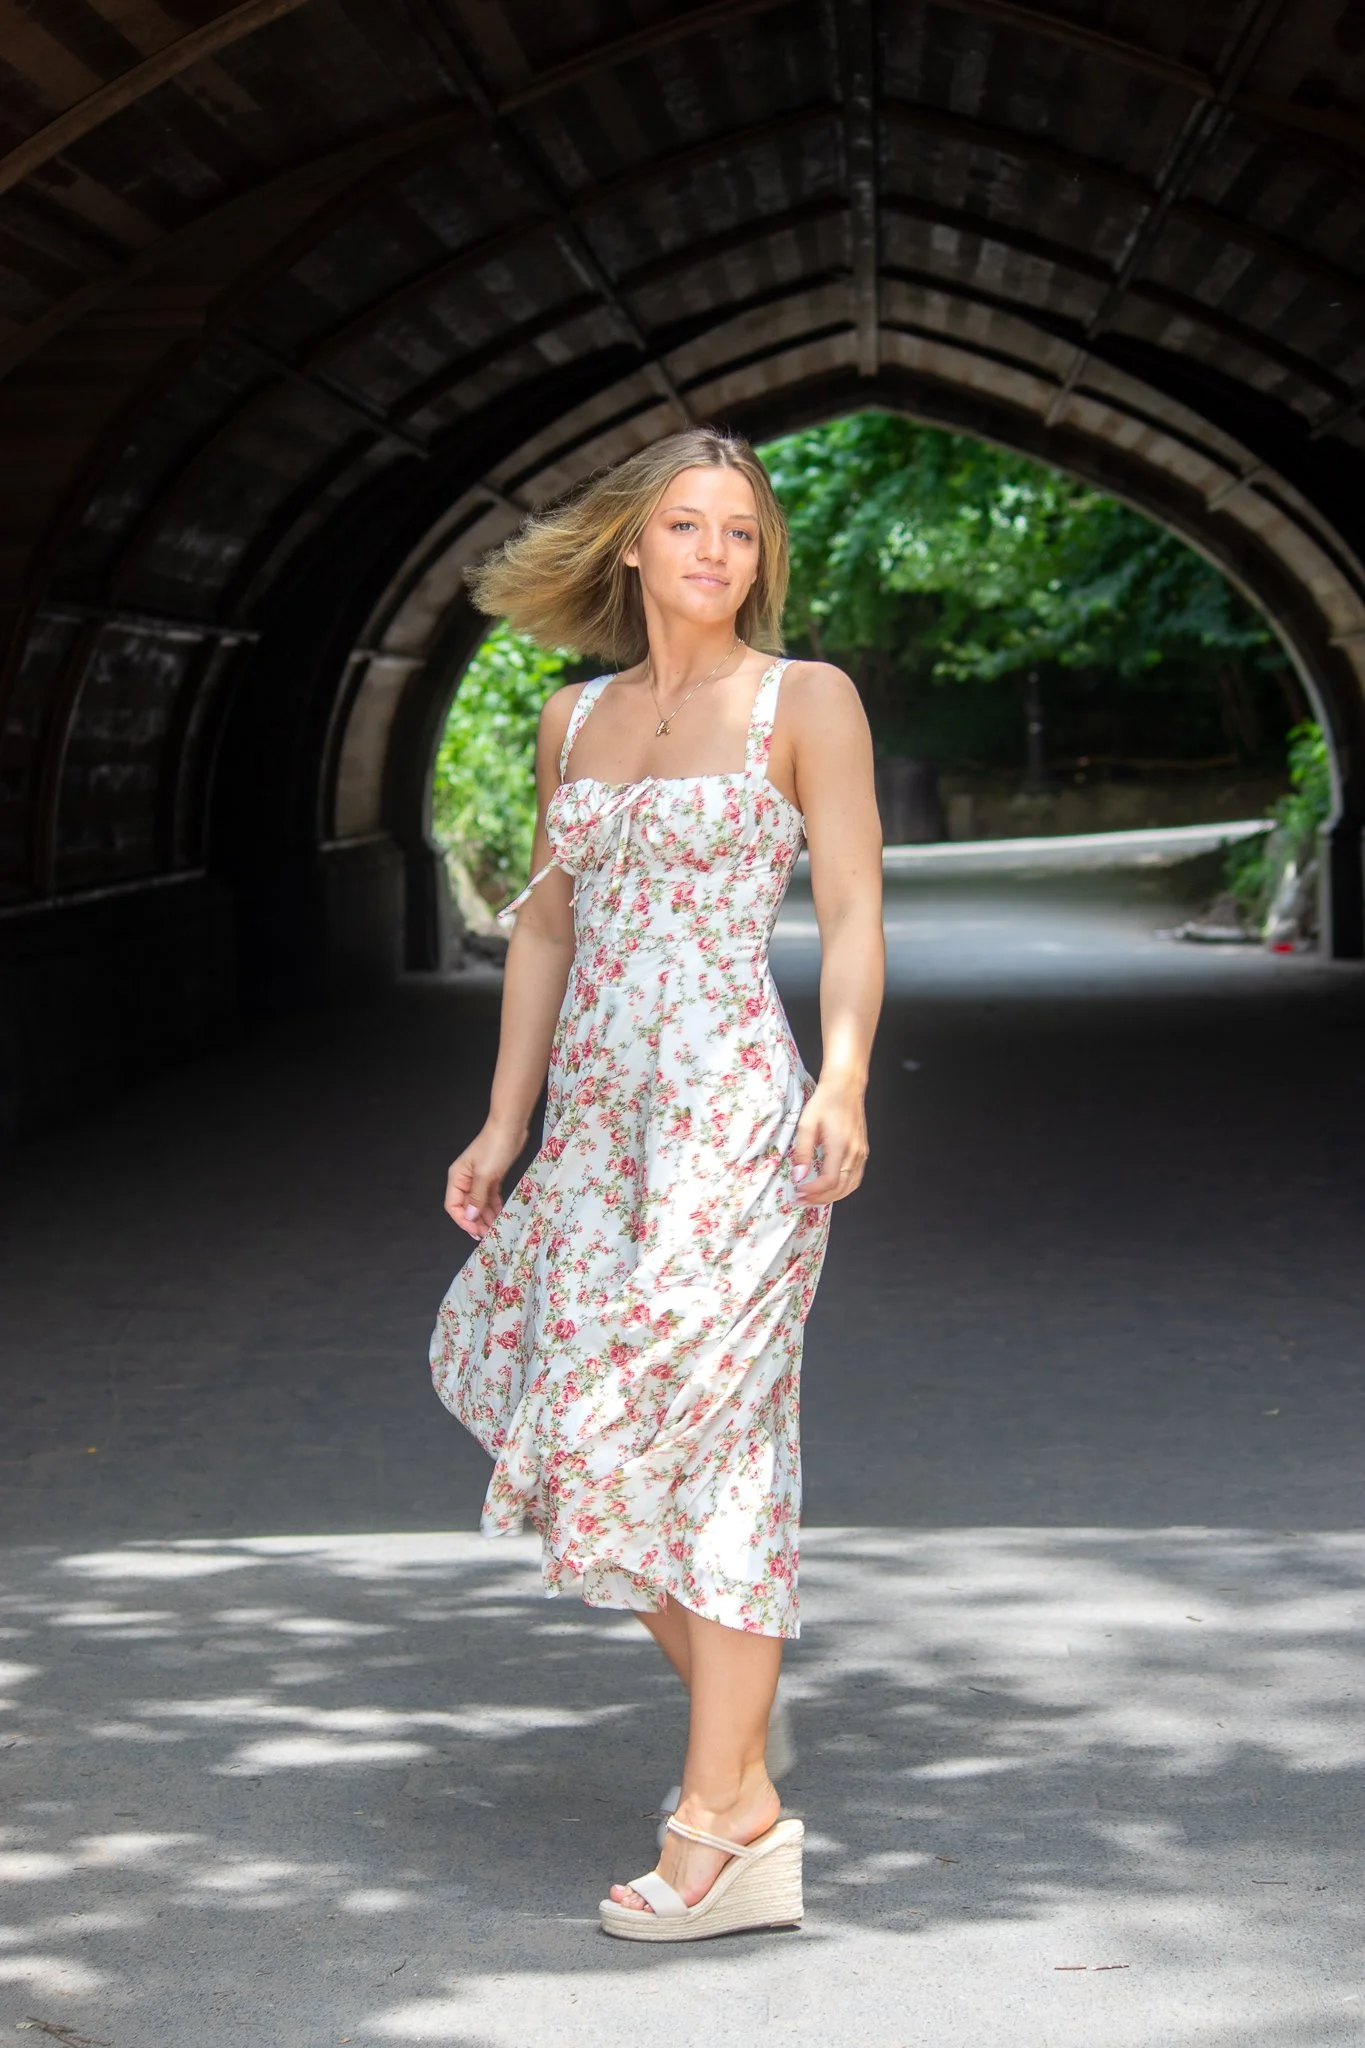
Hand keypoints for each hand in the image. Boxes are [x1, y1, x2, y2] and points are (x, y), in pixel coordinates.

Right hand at [444, 1120, 527, 1237]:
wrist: (510, 1127)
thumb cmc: (495, 1147)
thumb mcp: (485, 1174)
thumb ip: (476, 1197)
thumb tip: (469, 1217)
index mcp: (457, 1178)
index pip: (453, 1205)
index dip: (463, 1220)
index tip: (476, 1231)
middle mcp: (465, 1180)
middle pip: (466, 1206)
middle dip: (476, 1221)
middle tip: (488, 1234)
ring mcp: (479, 1179)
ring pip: (479, 1203)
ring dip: (486, 1216)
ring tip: (495, 1228)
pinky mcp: (492, 1177)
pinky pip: (489, 1197)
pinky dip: (494, 1206)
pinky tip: (499, 1215)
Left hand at [791, 1079, 867, 1203]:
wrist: (845, 1087)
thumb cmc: (825, 1102)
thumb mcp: (806, 1124)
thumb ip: (802, 1151)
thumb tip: (799, 1176)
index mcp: (840, 1145)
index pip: (830, 1180)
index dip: (814, 1191)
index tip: (798, 1192)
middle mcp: (854, 1152)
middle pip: (841, 1188)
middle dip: (820, 1199)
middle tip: (801, 1201)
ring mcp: (861, 1153)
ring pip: (850, 1186)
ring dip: (832, 1197)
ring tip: (813, 1199)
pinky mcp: (862, 1152)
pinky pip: (855, 1178)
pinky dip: (842, 1189)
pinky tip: (829, 1189)